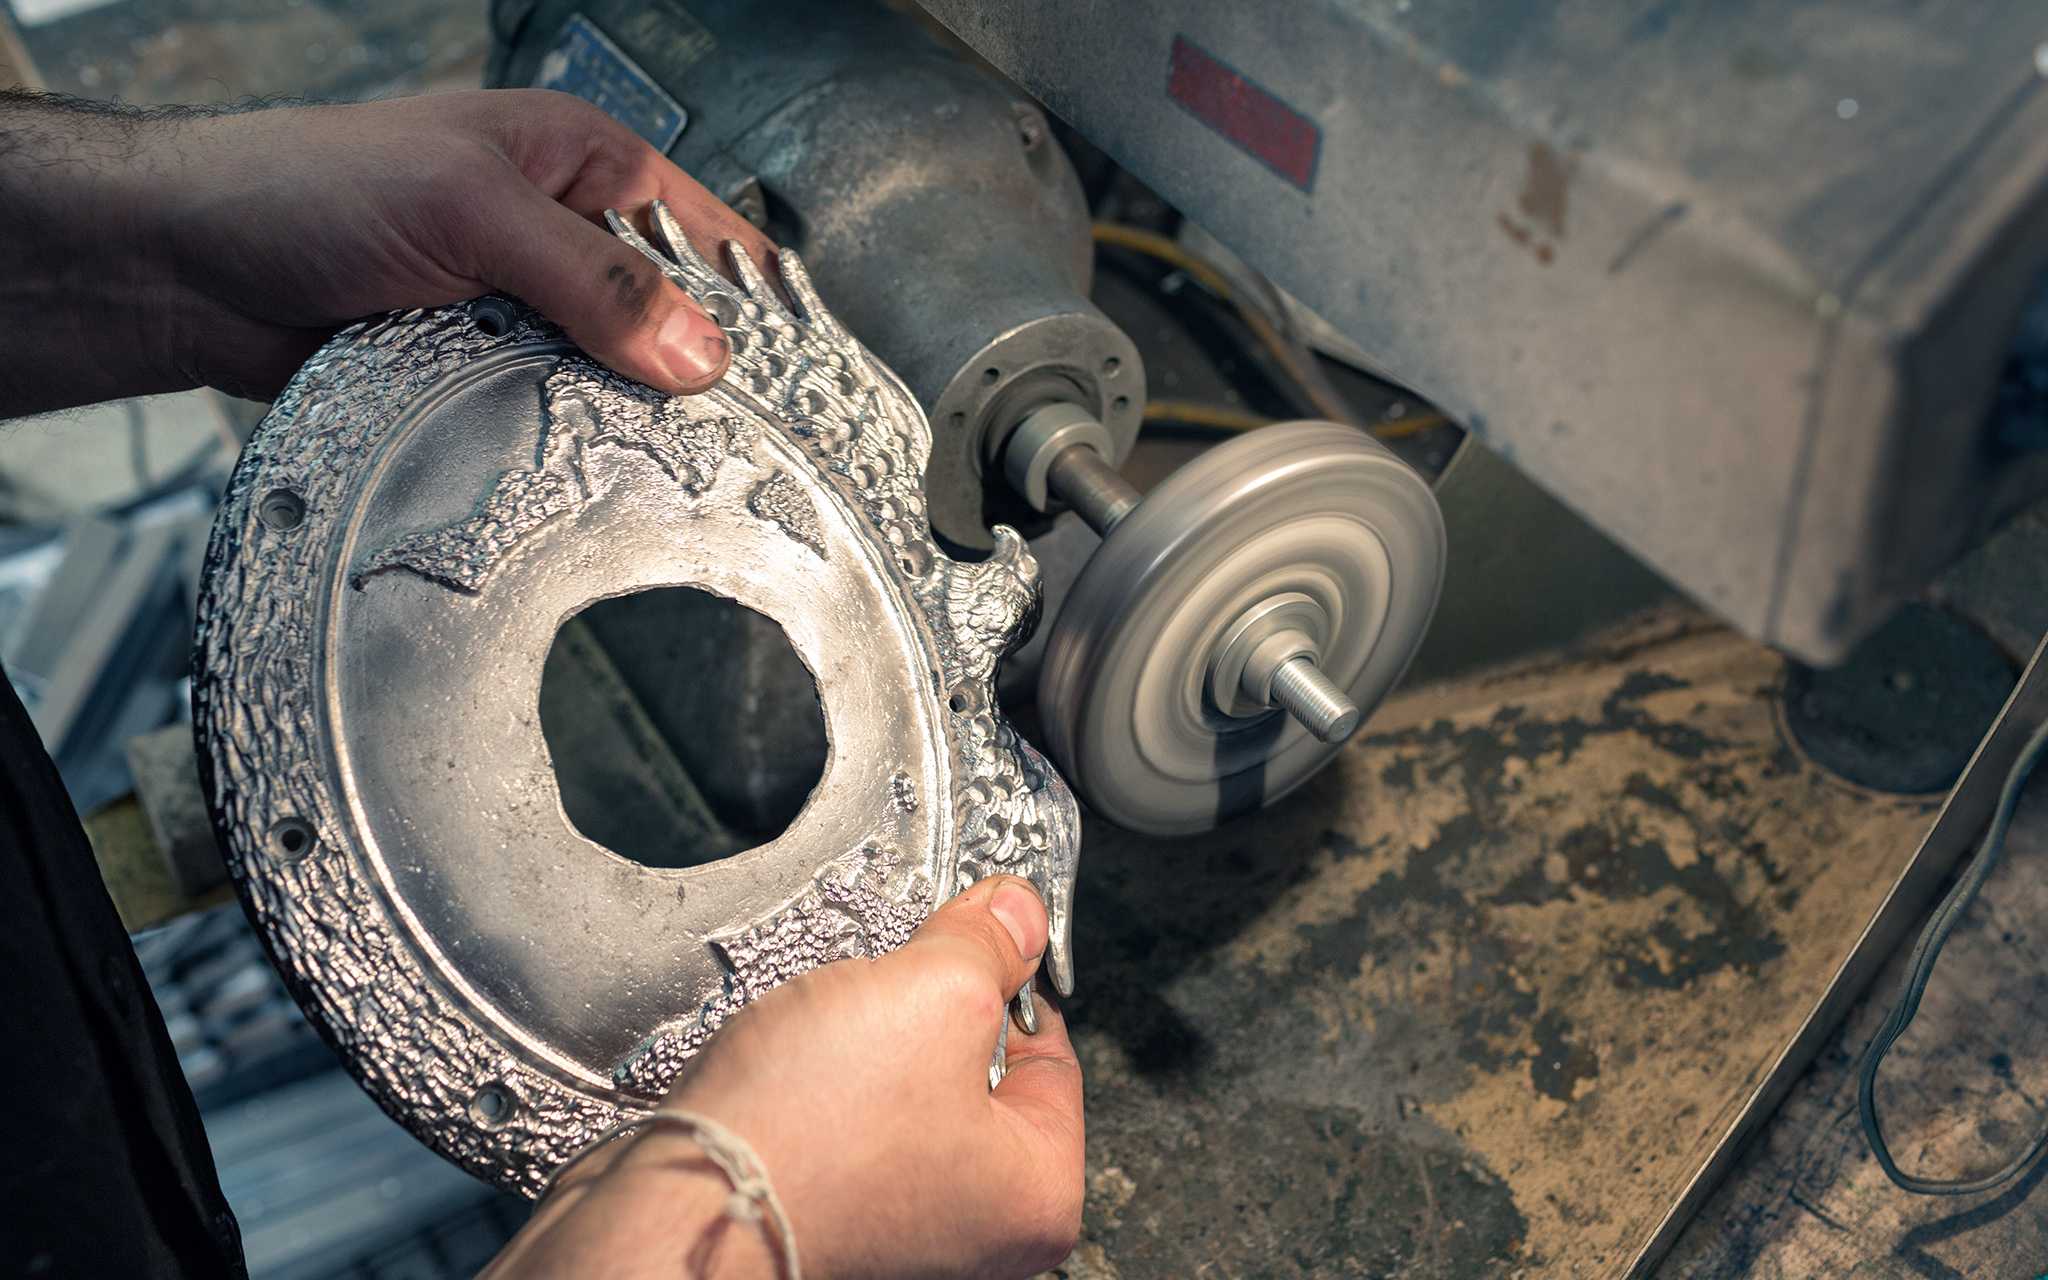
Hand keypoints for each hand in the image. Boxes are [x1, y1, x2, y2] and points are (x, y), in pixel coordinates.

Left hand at [0, 89, 775, 414]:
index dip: (752, 300)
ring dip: (625, 418)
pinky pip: (548, 421)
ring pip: (611, 380)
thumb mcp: (469, 206)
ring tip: (673, 469)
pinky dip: (564, 447)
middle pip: (668, 318)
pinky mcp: (481, 377)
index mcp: (579, 163)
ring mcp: (522, 313)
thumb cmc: (305, 186)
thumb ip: (589, 276)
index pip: (703, 231)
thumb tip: (697, 348)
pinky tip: (588, 475)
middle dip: (694, 375)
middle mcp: (561, 238)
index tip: (798, 374)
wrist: (188, 268)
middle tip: (741, 442)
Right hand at [481, 875, 1084, 1279]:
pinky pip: (845, 1122)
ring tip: (830, 1042)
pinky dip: (822, 1087)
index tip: (970, 942)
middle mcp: (977, 1228)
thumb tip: (1019, 912)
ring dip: (868, 1046)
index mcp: (1035, 1196)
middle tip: (889, 997)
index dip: (1007, 982)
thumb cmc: (807, 1139)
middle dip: (927, 1015)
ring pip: (903, 1089)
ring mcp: (899, 1225)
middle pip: (976, 1071)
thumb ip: (989, 944)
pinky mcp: (829, 1213)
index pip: (1054, 1053)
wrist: (678, 1204)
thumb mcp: (934, 995)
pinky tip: (795, 1077)